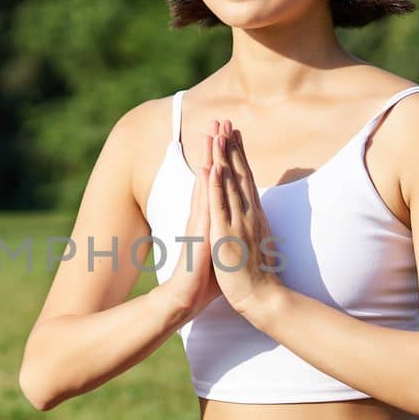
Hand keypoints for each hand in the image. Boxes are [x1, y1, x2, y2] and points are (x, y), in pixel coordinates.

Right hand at [160, 122, 225, 320]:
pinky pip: (203, 206)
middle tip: (219, 119)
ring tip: (212, 134)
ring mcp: (199, 223)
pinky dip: (206, 187)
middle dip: (215, 147)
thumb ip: (223, 235)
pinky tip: (208, 170)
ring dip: (209, 158)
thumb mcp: (217, 250)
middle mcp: (203, 216)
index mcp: (211, 218)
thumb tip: (234, 227)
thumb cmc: (202, 280)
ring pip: (205, 184)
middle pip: (210, 175)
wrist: (184, 300)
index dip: (224, 158)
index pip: (218, 181)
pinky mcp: (198, 235)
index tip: (229, 135)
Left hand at [208, 122, 285, 317]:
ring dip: (222, 157)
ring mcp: (237, 222)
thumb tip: (256, 212)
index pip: (245, 178)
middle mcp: (247, 213)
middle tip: (226, 121)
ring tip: (217, 133)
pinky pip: (219, 205)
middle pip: (239, 173)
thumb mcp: (256, 242)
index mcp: (252, 215)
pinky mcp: (226, 234)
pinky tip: (211, 167)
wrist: (262, 297)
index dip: (239, 155)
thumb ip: (254, 224)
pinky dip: (216, 185)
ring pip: (229, 183)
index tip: (234, 133)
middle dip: (231, 146)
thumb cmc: (258, 274)